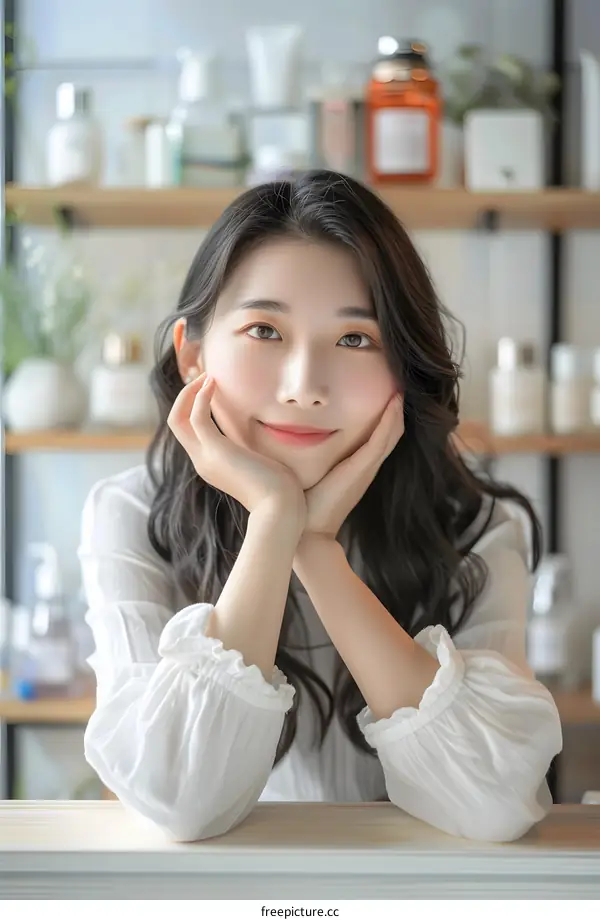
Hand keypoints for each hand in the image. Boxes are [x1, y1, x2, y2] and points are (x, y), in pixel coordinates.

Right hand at [168, 373, 304, 522]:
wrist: (281, 509)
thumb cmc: (279, 489)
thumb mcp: (260, 463)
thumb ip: (252, 448)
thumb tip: (261, 434)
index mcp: (211, 463)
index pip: (188, 431)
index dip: (193, 406)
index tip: (210, 386)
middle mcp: (202, 460)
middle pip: (175, 423)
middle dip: (185, 396)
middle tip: (203, 375)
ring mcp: (205, 457)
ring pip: (177, 419)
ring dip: (190, 392)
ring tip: (207, 375)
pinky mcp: (215, 450)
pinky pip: (197, 417)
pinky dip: (201, 396)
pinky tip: (213, 382)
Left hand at [301, 394, 403, 539]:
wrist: (306, 532)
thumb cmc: (302, 504)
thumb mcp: (307, 473)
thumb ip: (306, 457)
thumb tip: (288, 438)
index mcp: (356, 465)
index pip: (377, 434)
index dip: (385, 413)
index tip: (383, 387)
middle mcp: (367, 465)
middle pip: (392, 430)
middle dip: (396, 407)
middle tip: (400, 379)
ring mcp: (367, 467)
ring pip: (392, 432)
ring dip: (398, 409)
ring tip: (402, 383)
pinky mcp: (363, 468)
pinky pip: (382, 439)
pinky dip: (390, 419)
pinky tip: (394, 401)